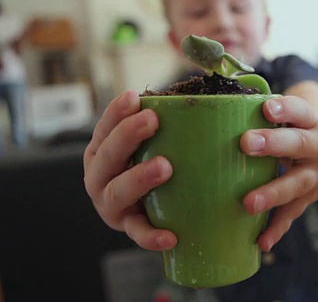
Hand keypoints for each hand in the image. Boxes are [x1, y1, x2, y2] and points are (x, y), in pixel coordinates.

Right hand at [83, 91, 175, 250]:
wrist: (148, 209)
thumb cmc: (151, 162)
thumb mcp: (151, 144)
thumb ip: (164, 123)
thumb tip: (203, 95)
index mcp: (102, 151)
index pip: (105, 127)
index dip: (116, 112)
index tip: (134, 97)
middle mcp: (100, 177)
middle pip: (108, 155)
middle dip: (127, 136)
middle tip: (151, 120)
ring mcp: (112, 205)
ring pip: (118, 193)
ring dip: (139, 178)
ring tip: (165, 166)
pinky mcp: (129, 227)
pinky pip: (138, 233)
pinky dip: (152, 236)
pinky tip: (170, 235)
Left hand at [239, 96, 317, 251]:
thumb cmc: (292, 129)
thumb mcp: (286, 116)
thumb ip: (258, 113)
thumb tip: (210, 111)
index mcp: (311, 122)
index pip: (301, 111)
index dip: (286, 109)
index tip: (266, 108)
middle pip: (300, 144)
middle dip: (274, 144)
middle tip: (246, 143)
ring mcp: (316, 176)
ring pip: (297, 184)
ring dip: (273, 193)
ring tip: (249, 203)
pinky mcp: (309, 199)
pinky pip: (292, 214)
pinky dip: (276, 228)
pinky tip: (262, 241)